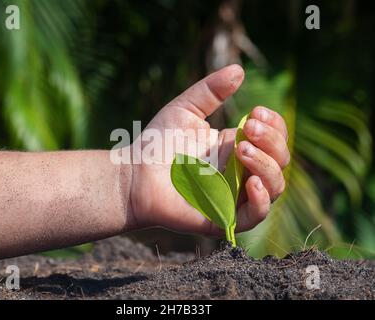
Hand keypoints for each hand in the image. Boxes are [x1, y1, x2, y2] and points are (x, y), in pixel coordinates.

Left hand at [129, 65, 289, 235]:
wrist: (135, 173)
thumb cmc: (158, 142)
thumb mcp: (185, 109)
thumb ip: (210, 90)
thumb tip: (239, 70)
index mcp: (236, 147)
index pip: (274, 138)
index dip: (274, 125)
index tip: (256, 111)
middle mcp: (241, 172)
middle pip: (280, 160)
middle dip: (271, 141)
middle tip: (249, 127)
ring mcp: (234, 196)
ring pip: (274, 187)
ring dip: (266, 166)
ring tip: (243, 150)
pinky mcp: (223, 217)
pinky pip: (255, 216)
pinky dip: (260, 201)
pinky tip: (251, 182)